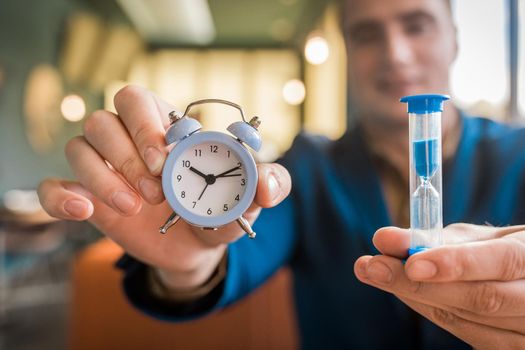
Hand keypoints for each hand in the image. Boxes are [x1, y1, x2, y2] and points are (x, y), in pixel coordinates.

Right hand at [37, 85, 291, 289]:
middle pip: (103, 118)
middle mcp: (129, 140)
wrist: (195, 248)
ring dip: (103, 176)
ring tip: (137, 207)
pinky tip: (83, 209)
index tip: (165, 160)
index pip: (138, 100)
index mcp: (165, 128)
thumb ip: (268, 184)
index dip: (146, 124)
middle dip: (126, 151)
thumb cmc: (219, 211)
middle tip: (155, 186)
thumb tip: (268, 186)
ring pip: (78, 146)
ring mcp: (105, 167)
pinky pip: (54, 185)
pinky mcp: (88, 196)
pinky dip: (60, 195)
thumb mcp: (248, 198)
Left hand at [354, 224, 524, 348]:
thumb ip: (434, 238)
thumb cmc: (503, 254)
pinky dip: (430, 310)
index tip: (412, 263)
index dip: (456, 263)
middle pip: (481, 299)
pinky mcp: (510, 349)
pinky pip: (466, 335)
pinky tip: (405, 291)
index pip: (501, 261)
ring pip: (467, 321)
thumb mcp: (479, 239)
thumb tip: (383, 239)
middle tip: (372, 267)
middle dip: (420, 283)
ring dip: (416, 297)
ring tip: (376, 272)